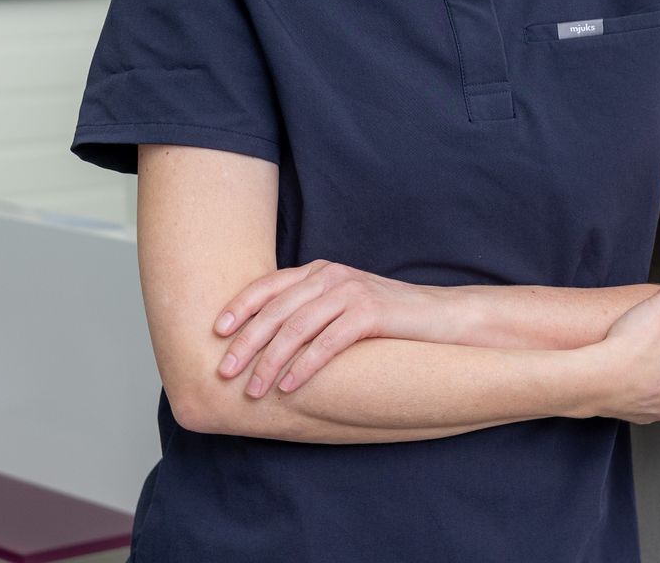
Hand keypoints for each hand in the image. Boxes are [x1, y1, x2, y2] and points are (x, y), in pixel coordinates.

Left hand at [210, 259, 457, 398]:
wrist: (443, 318)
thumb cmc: (388, 319)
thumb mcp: (344, 306)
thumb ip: (312, 311)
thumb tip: (266, 340)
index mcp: (320, 270)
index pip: (269, 285)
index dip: (240, 307)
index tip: (217, 332)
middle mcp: (332, 275)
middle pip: (276, 309)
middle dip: (246, 342)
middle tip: (224, 371)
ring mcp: (351, 291)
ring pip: (297, 327)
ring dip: (271, 361)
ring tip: (255, 389)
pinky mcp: (371, 313)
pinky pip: (328, 342)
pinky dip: (305, 366)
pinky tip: (290, 386)